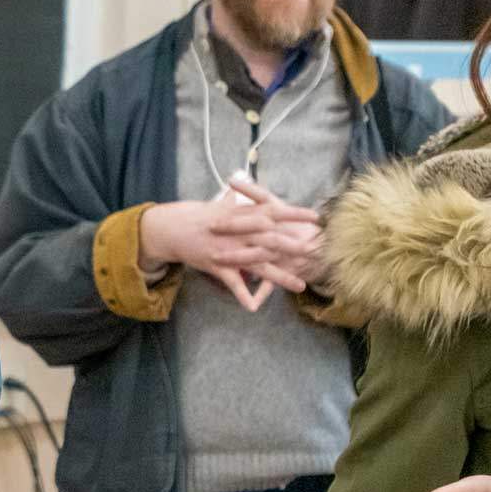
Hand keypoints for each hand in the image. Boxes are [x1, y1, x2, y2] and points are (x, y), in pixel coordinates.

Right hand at [138, 176, 321, 311]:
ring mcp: (230, 249)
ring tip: (299, 286)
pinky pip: (233, 283)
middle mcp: (240, 232)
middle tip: (315, 253)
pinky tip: (253, 307)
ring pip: (260, 265)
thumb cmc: (200, 215)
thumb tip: (246, 184)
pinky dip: (243, 295)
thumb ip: (240, 199)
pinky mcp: (218, 265)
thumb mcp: (222, 204)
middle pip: (273, 240)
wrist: (174, 227)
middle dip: (295, 247)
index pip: (275, 212)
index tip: (316, 217)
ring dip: (281, 276)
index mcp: (243, 215)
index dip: (296, 214)